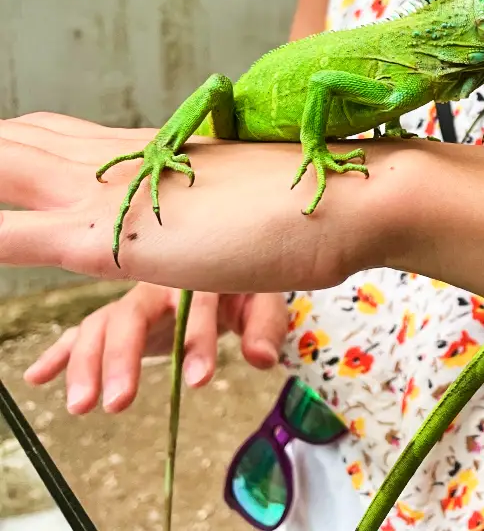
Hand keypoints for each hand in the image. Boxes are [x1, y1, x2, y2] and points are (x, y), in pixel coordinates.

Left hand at [0, 112, 409, 293]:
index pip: (56, 135)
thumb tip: (213, 203)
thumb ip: (216, 199)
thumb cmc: (313, 199)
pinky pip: (17, 235)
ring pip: (4, 169)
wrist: (349, 197)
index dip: (11, 140)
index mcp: (152, 152)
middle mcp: (123, 164)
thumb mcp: (254, 199)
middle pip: (18, 141)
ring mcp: (116, 199)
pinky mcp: (117, 240)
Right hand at [23, 284, 286, 414]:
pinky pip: (81, 333)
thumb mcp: (263, 300)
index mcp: (197, 274)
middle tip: (118, 403)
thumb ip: (264, 327)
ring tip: (80, 406)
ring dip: (85, 365)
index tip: (199, 380)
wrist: (225, 260)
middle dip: (122, 359)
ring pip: (100, 327)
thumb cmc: (244, 284)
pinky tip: (37, 377)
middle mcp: (156, 285)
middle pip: (131, 317)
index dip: (197, 341)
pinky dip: (59, 353)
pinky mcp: (118, 319)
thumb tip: (260, 359)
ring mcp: (132, 303)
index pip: (195, 306)